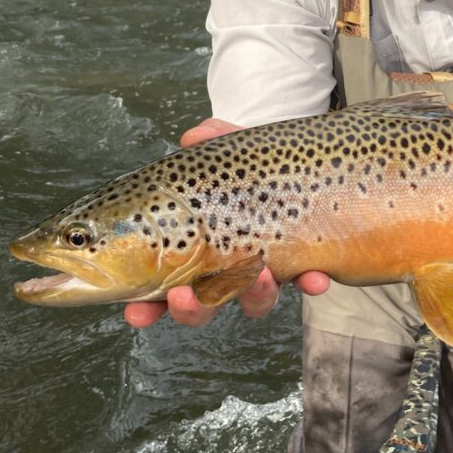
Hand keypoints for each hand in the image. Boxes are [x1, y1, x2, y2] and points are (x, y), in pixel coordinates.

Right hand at [123, 117, 330, 329]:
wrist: (303, 163)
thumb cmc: (251, 164)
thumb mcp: (231, 149)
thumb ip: (213, 139)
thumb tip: (193, 138)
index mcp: (194, 249)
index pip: (162, 287)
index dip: (147, 307)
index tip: (137, 314)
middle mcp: (226, 269)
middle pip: (203, 305)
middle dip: (191, 309)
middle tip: (182, 297)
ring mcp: (265, 271)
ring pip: (254, 301)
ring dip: (254, 295)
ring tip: (260, 275)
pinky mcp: (302, 266)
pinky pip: (305, 283)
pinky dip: (309, 283)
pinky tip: (315, 278)